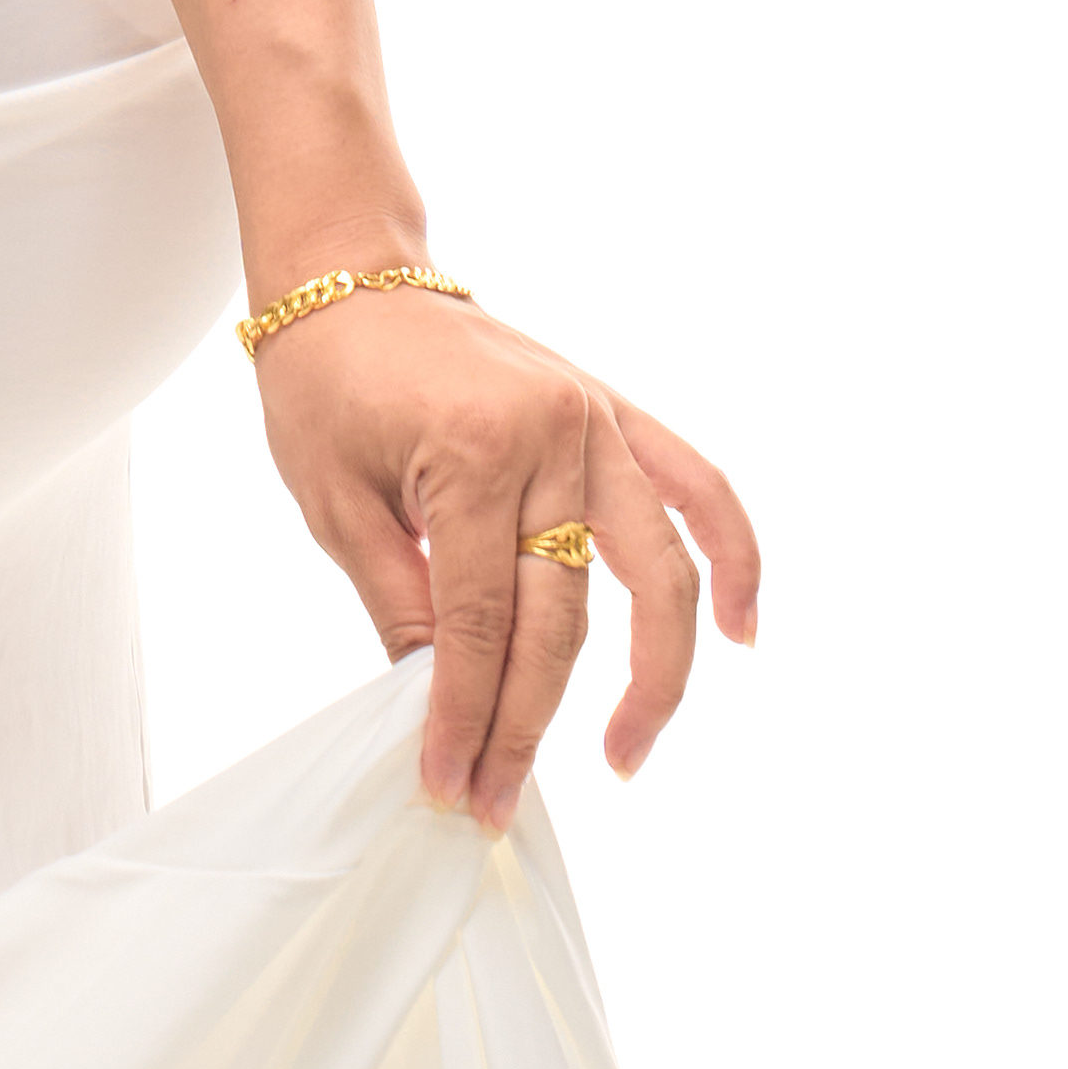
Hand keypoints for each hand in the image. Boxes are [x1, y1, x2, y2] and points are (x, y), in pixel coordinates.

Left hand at [250, 282, 760, 836]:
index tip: (450, 785)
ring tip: (625, 753)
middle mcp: (552, 437)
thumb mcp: (335, 500)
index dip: (465, 714)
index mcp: (472, 453)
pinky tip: (741, 630)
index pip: (478, 623)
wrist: (348, 270)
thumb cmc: (326, 378)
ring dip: (653, 673)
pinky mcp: (613, 413)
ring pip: (651, 572)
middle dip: (527, 721)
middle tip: (496, 798)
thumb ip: (400, 603)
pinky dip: (734, 555)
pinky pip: (696, 486)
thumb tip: (442, 708)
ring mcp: (594, 420)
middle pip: (559, 616)